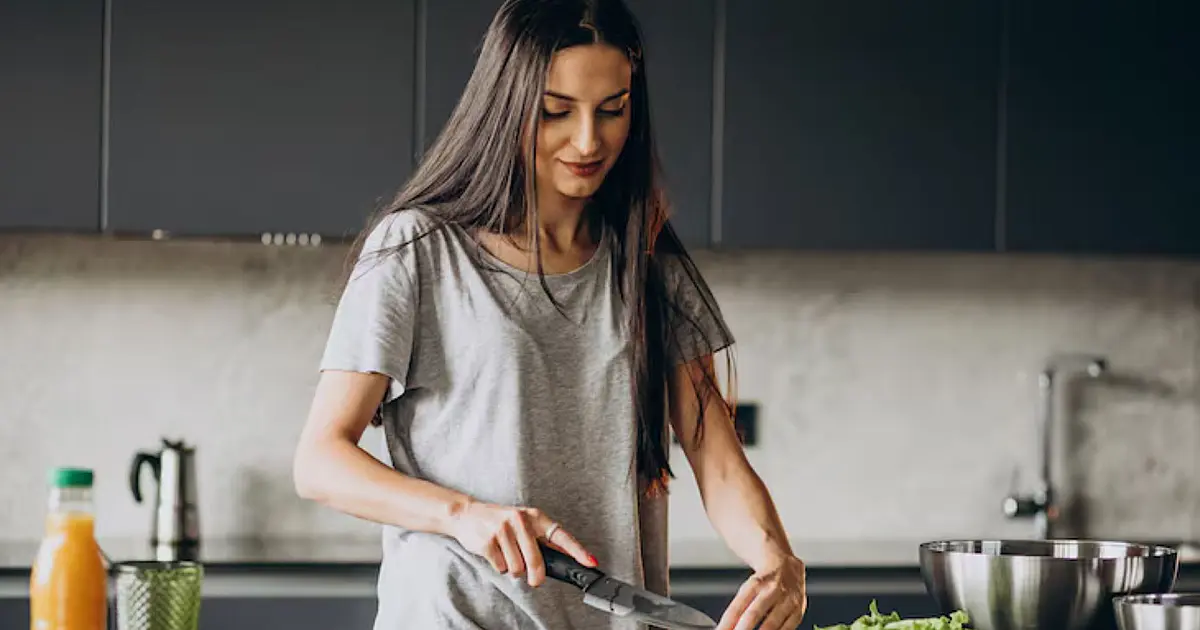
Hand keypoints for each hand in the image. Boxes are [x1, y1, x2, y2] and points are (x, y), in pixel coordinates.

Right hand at [447, 501, 596, 586]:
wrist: (467, 514)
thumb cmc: (500, 520)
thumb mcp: (523, 522)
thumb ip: (542, 539)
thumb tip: (565, 558)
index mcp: (534, 516)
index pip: (561, 536)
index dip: (577, 551)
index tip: (590, 562)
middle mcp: (520, 520)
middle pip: (536, 561)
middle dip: (536, 576)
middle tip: (534, 580)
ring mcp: (503, 530)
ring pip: (517, 568)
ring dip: (513, 569)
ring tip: (506, 554)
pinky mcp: (488, 541)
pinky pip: (501, 567)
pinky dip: (499, 566)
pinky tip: (495, 553)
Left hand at [717, 554, 806, 629]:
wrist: (788, 567)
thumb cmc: (764, 582)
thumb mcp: (748, 588)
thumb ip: (737, 609)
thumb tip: (726, 628)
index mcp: (755, 583)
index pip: (737, 606)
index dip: (727, 623)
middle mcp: (772, 590)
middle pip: (753, 614)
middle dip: (742, 629)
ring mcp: (787, 600)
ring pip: (771, 624)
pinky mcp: (798, 611)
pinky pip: (787, 628)